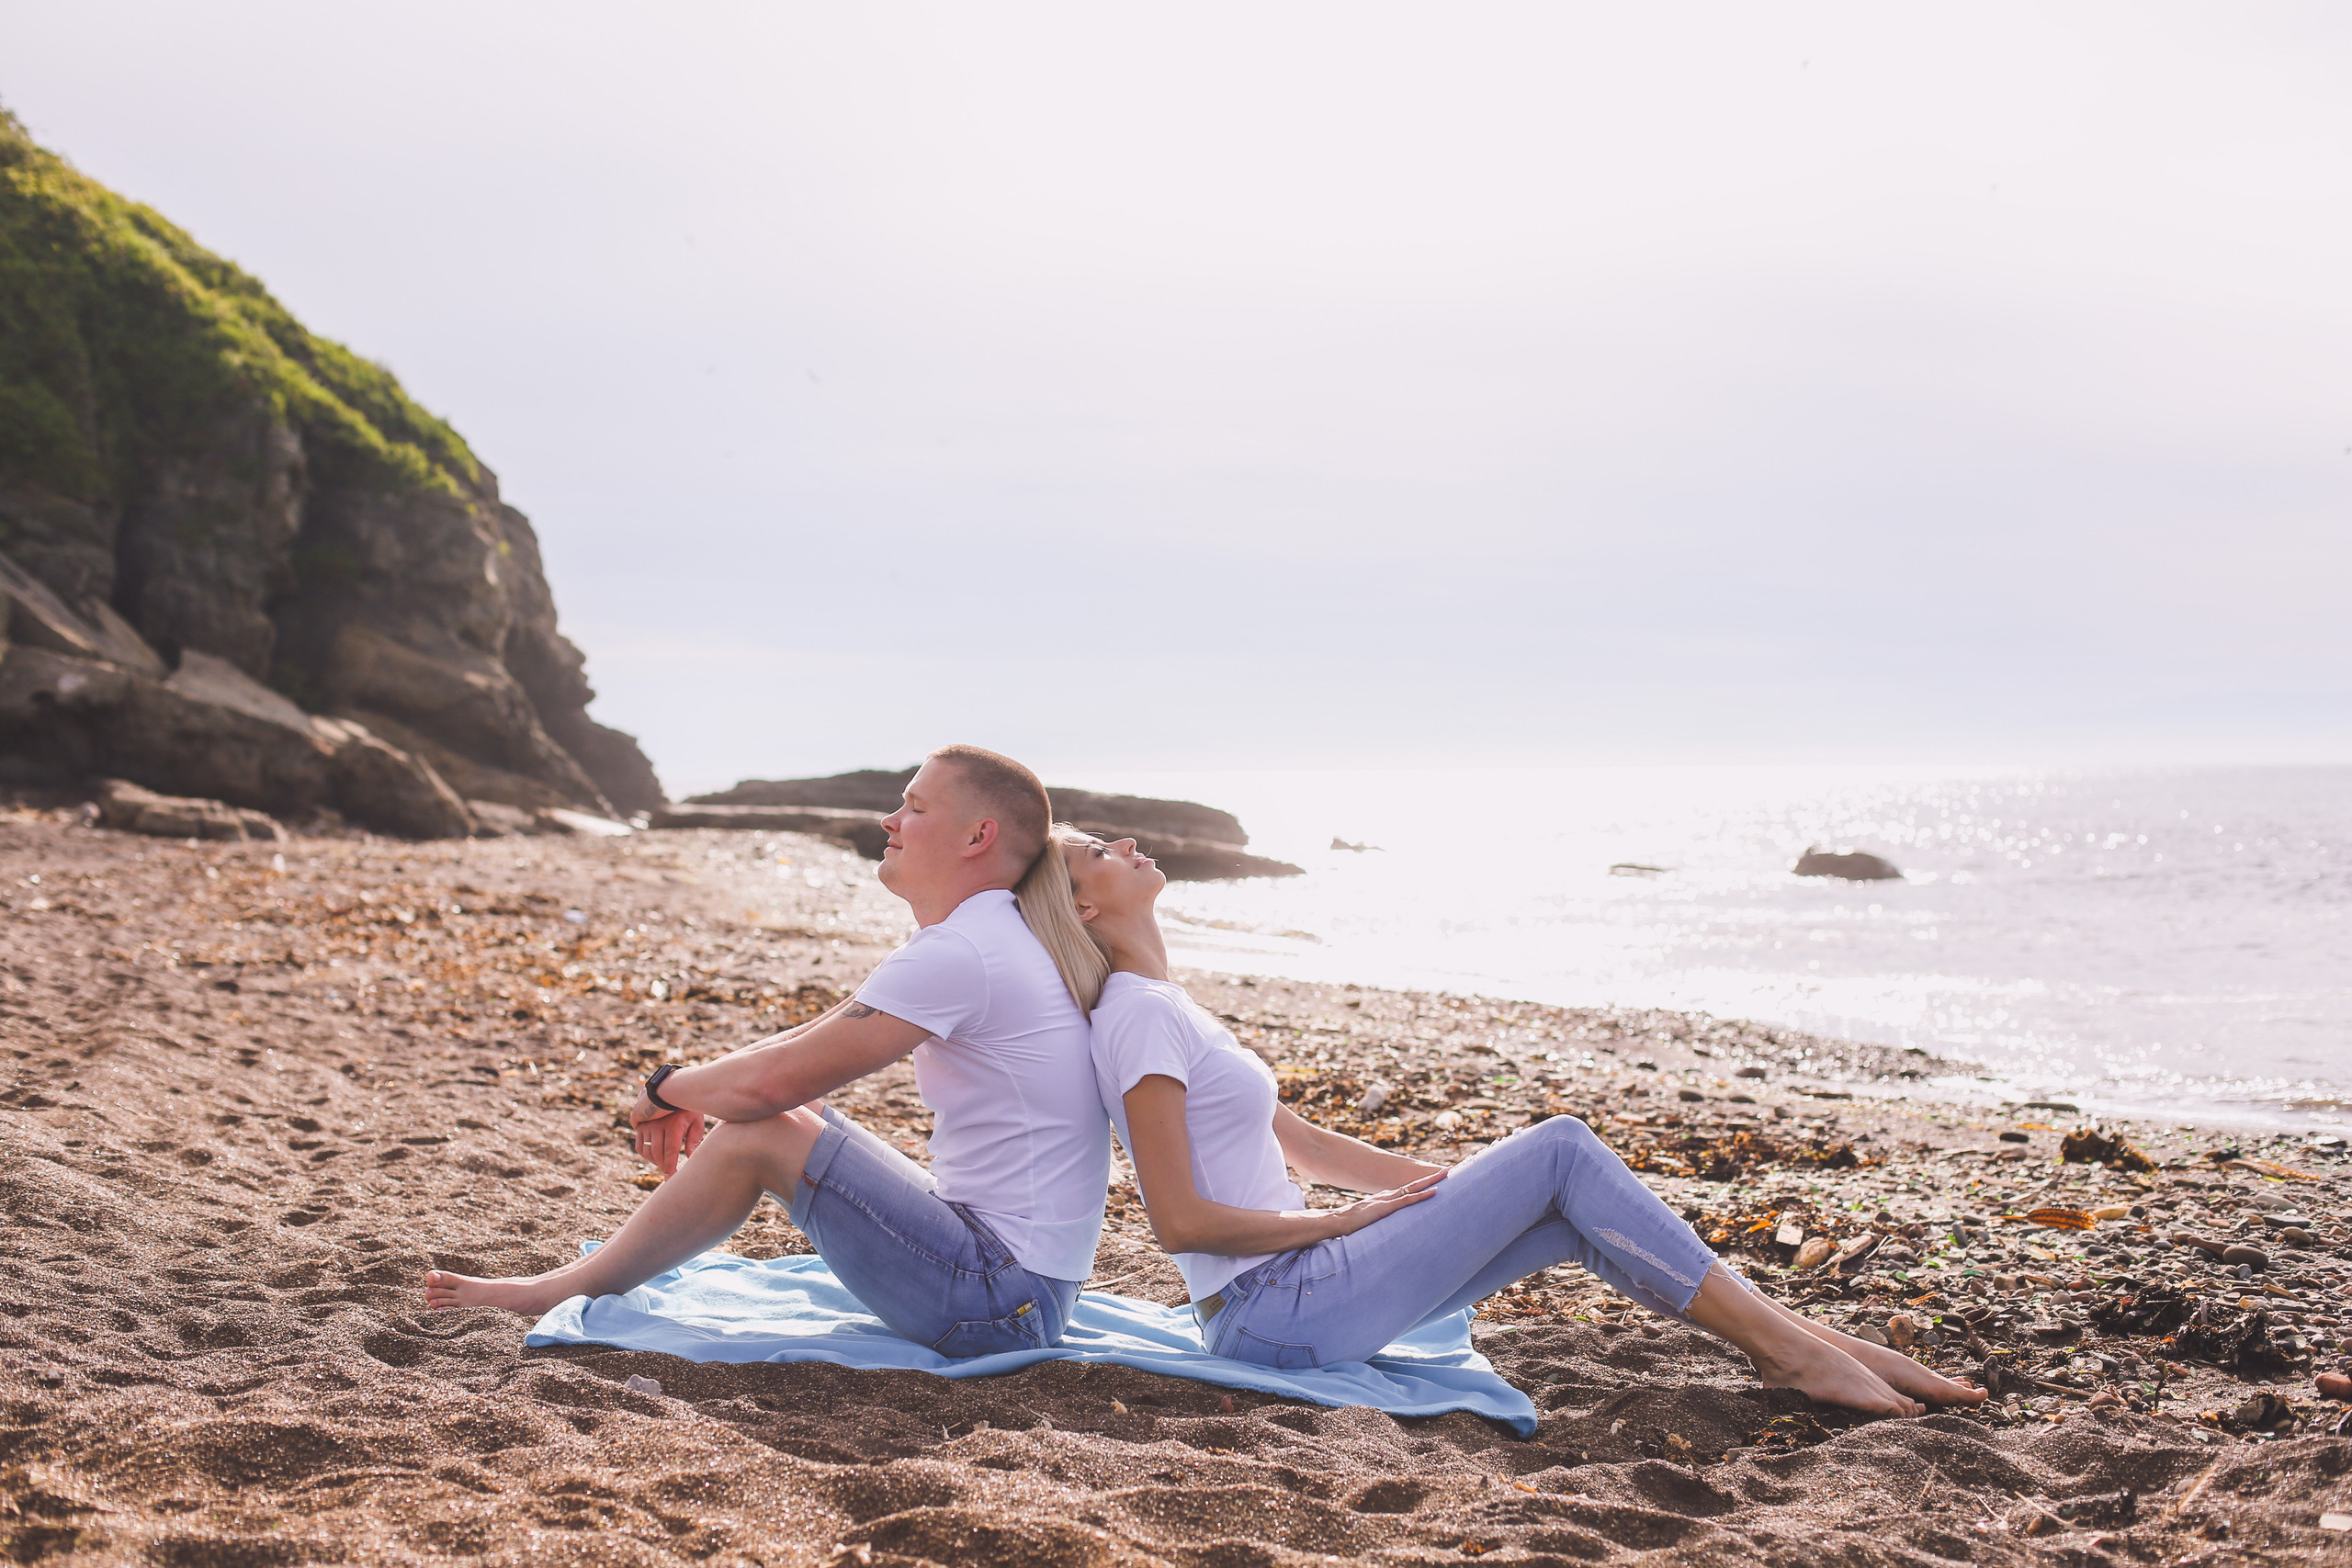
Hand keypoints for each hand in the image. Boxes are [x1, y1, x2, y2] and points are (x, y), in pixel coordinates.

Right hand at [628, 1093, 705, 1176]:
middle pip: (658, 1154)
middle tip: (670, 1173)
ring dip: (656, 1161)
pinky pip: (640, 1146)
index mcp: (673, 1125)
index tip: (670, 1178)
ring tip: (665, 1164)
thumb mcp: (696, 1122)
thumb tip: (690, 1158)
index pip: (670, 1151)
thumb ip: (694, 1140)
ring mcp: (647, 1125)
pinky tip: (656, 1156)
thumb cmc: (688, 1109)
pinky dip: (647, 1155)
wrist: (672, 1092)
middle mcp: (657, 1125)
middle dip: (664, 1166)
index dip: (670, 1166)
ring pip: (648, 1152)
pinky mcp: (640, 1126)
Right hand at [1303, 1169, 1446, 1239]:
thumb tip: (1381, 1234)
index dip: (1420, 1186)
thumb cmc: (1348, 1227)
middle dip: (1430, 1177)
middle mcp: (1386, 1196)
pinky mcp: (1386, 1208)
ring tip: (1445, 1174)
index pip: (1405, 1190)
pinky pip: (1408, 1200)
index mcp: (1383, 1200)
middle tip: (1447, 1170)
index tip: (1433, 1182)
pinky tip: (1434, 1192)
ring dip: (1431, 1181)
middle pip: (1413, 1184)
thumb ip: (1376, 1225)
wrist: (1336, 1223)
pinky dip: (1422, 1196)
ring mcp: (1387, 1200)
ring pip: (1414, 1188)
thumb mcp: (1367, 1224)